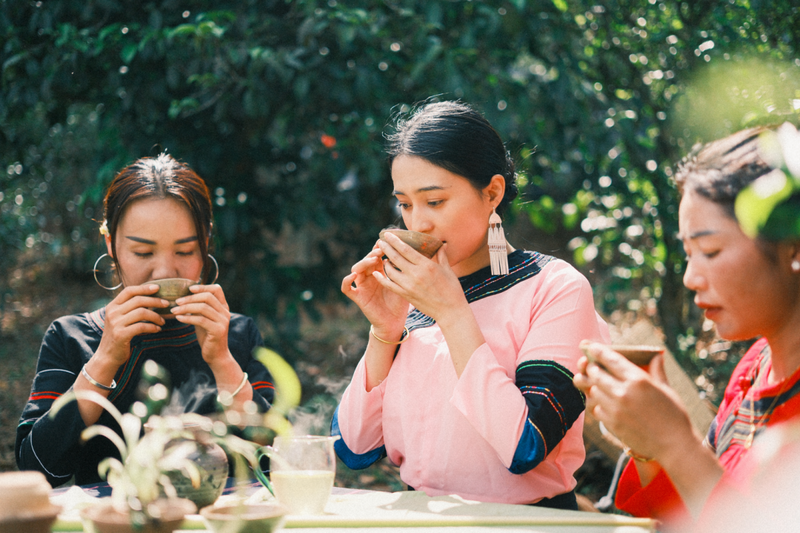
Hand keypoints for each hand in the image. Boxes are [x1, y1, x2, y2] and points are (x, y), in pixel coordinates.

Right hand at [97, 284, 167, 365]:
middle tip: (166, 304)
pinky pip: (141, 326)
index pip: (129, 291)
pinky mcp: (121, 334)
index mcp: (112, 306)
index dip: (144, 288)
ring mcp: (116, 323)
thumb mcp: (120, 319)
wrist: (107, 355)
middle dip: (155, 301)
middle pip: (138, 300)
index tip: (157, 288)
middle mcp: (112, 312)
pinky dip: (152, 327)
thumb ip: (130, 308)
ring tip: (162, 321)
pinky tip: (157, 329)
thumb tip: (150, 298)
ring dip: (156, 316)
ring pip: (141, 312)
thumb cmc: (118, 335)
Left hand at [171, 284, 231, 365]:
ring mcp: (223, 321)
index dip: (203, 286)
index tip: (189, 289)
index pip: (217, 289)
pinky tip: (179, 318)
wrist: (216, 355)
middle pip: (208, 297)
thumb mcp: (204, 319)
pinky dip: (187, 318)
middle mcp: (225, 312)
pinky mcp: (218, 330)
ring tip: (174, 310)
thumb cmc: (208, 336)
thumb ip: (200, 309)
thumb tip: (185, 297)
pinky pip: (200, 320)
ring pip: (203, 307)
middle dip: (190, 298)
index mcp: (223, 307)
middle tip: (177, 302)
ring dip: (186, 307)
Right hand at [341, 241, 408, 337]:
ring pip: (356, 269)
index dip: (379, 248)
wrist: (394, 322)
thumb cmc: (400, 302)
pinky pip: (346, 288)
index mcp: (379, 272)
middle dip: (373, 253)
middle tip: (381, 250)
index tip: (387, 242)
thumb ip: (402, 269)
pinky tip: (353, 275)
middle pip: (366, 260)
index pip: (376, 256)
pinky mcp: (358, 297)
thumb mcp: (403, 283)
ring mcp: (362, 286)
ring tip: (372, 260)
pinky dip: (347, 281)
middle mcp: (369, 277)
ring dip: (363, 263)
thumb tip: (410, 252)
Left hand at [374, 232, 467, 321]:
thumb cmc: (452, 289)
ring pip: (391, 271)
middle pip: (396, 257)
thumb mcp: (448, 270)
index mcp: (427, 265)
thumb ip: (441, 255)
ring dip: (385, 262)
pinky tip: (376, 273)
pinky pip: (390, 285)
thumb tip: (441, 244)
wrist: (450, 311)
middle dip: (386, 248)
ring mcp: (409, 285)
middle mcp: (416, 274)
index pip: (406, 249)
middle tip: (380, 242)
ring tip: (383, 257)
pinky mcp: (406, 295)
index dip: (395, 240)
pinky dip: (381, 278)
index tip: (387, 234)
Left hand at [573, 342, 695, 461]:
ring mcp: (616, 409)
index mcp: (638, 380)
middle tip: (593, 368)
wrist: (674, 446)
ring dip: (595, 387)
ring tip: (601, 387)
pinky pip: (596, 409)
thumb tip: (657, 355)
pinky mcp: (612, 424)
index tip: (590, 347)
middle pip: (596, 374)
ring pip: (593, 391)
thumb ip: (657, 371)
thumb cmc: (674, 415)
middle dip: (592, 369)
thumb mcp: (666, 389)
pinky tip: (606, 405)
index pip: (611, 359)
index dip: (598, 351)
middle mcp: (624, 392)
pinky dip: (599, 405)